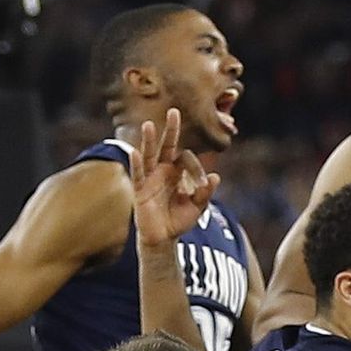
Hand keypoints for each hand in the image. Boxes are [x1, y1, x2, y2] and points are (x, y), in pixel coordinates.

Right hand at [132, 108, 220, 250]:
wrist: (163, 239)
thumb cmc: (179, 220)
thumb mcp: (197, 208)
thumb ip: (205, 193)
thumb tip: (216, 177)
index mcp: (178, 172)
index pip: (186, 158)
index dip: (196, 168)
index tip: (203, 185)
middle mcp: (163, 170)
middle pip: (166, 146)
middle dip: (170, 130)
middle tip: (174, 111)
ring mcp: (150, 179)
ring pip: (149, 156)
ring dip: (148, 141)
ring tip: (148, 125)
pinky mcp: (140, 191)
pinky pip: (138, 175)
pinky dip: (136, 165)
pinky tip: (135, 152)